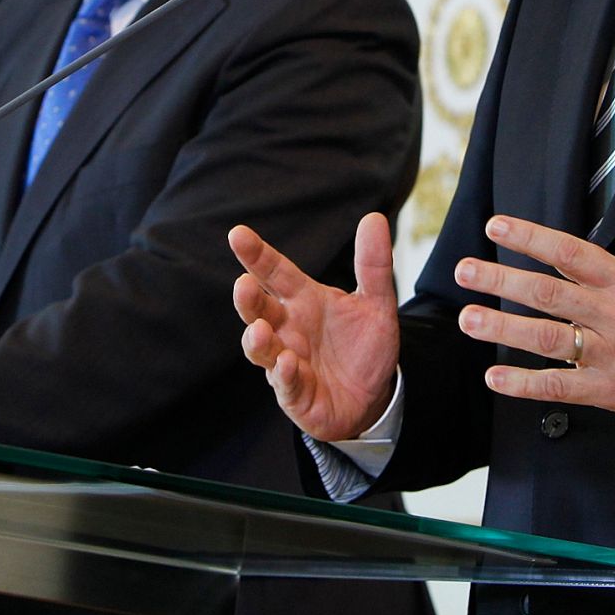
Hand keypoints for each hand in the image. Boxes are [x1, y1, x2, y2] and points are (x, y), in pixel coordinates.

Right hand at [230, 213, 400, 441]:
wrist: (374, 396)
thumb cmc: (364, 347)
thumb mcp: (376, 304)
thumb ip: (373, 265)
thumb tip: (374, 218)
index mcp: (303, 300)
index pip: (274, 272)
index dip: (256, 254)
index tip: (238, 234)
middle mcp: (287, 328)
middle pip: (258, 309)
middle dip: (247, 299)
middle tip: (243, 284)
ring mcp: (286, 361)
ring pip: (260, 349)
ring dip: (258, 340)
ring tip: (262, 329)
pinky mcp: (295, 394)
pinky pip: (284, 384)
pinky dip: (283, 374)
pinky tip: (287, 363)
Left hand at [453, 169, 614, 423]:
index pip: (570, 253)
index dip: (531, 238)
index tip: (496, 227)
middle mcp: (611, 314)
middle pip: (548, 293)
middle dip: (501, 280)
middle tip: (463, 270)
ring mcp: (608, 353)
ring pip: (548, 338)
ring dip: (504, 328)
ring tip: (469, 318)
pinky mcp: (608, 389)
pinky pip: (561, 386)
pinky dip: (526, 384)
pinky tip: (496, 378)